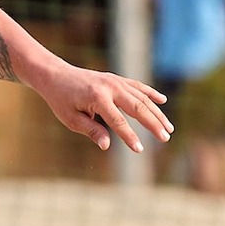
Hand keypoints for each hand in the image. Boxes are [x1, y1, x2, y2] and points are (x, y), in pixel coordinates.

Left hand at [34, 61, 172, 153]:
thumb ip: (91, 130)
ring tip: (168, 128)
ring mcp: (115, 81)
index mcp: (97, 98)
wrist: (56, 75)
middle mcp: (110, 87)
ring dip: (157, 112)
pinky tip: (163, 101)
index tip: (140, 150)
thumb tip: (107, 146)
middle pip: (138, 107)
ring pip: (142, 98)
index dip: (130, 137)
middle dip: (153, 124)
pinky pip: (138, 86)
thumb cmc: (61, 100)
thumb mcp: (71, 119)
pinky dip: (151, 93)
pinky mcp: (117, 79)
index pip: (118, 122)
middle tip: (166, 138)